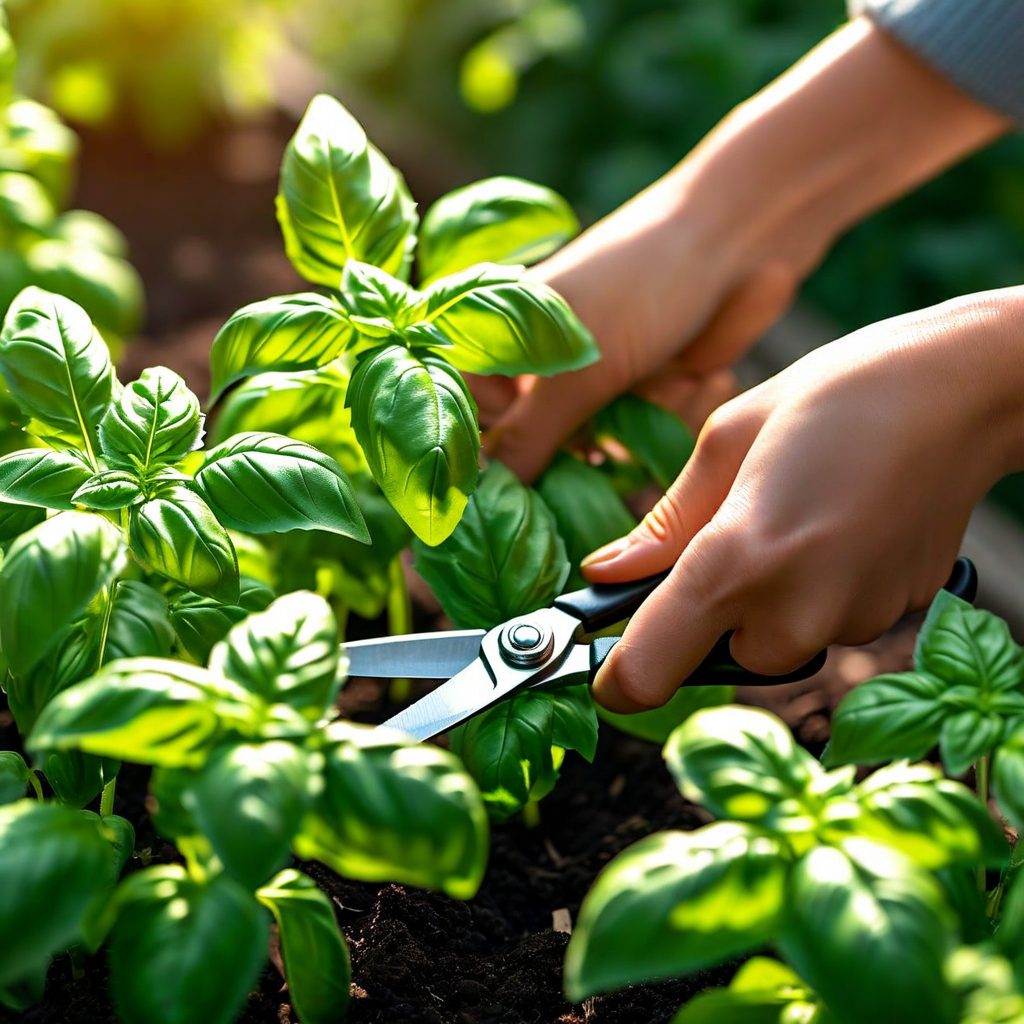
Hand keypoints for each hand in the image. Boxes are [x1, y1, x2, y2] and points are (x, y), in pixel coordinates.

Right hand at [481, 17, 1005, 481]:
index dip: (498, 450)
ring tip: (676, 375)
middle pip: (544, 444)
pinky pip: (648, 434)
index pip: (471, 417)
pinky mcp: (647, 390)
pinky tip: (700, 373)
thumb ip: (528, 436)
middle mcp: (545, 362)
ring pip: (604, 447)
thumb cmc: (643, 281)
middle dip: (594, 439)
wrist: (742, 239)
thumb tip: (484, 497)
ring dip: (646, 420)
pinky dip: (676, 410)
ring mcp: (599, 377)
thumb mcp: (581, 365)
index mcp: (502, 339)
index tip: (536, 468)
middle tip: (619, 425)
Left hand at [581, 289, 1023, 712]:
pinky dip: (815, 591)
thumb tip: (606, 572)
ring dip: (765, 599)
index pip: (645, 675)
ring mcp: (850, 623)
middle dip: (707, 613)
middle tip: (731, 533)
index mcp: (735, 561)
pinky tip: (836, 528)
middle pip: (712, 657)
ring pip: (772, 640)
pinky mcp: (891, 620)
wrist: (965, 391)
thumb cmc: (837, 395)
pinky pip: (822, 624)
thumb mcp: (726, 440)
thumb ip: (662, 526)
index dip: (616, 675)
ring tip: (795, 515)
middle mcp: (792, 611)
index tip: (607, 658)